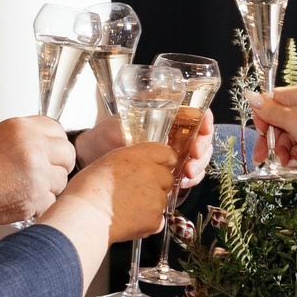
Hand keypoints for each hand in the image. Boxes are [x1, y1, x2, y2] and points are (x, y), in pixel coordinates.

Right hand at [0, 116, 76, 234]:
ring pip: (62, 180)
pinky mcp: (34, 200)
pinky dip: (41, 204)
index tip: (49, 150)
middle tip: (45, 171)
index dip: (54, 141)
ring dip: (50, 185)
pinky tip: (23, 200)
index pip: (58, 129)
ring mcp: (36, 176)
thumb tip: (44, 142)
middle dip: (59, 163)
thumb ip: (23, 136)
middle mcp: (33, 149)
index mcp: (21, 128)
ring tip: (28, 187)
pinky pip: (52, 202)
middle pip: (68, 154)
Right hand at [61, 142, 175, 242]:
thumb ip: (131, 160)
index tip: (158, 168)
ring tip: (128, 207)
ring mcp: (155, 197)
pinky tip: (129, 218)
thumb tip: (141, 165)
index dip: (162, 162)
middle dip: (157, 184)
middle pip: (167, 178)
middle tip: (136, 191)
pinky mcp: (155, 218)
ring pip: (162, 199)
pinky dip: (147, 221)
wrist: (85, 216)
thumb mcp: (109, 161)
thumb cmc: (87, 190)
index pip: (167, 153)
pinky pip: (158, 219)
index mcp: (139, 156)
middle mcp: (151, 174)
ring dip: (151, 203)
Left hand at [74, 115, 209, 188]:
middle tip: (194, 155)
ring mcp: (174, 155)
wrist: (91, 157)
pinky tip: (183, 182)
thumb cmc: (105, 135)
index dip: (204, 120)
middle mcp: (175, 135)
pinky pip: (187, 176)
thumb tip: (154, 124)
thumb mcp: (119, 123)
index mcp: (168, 117)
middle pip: (202, 139)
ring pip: (199, 159)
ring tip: (188, 173)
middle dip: (203, 148)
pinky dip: (189, 180)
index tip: (203, 128)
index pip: (196, 114)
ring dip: (199, 166)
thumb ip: (137, 123)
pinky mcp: (169, 173)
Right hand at [246, 84, 296, 172]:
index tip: (261, 132)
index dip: (262, 118)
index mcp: (295, 96)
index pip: (269, 102)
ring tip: (285, 160)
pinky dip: (293, 154)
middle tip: (261, 156)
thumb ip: (268, 110)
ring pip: (285, 137)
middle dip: (269, 140)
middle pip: (275, 123)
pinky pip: (296, 146)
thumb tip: (250, 94)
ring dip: (282, 150)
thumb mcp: (291, 119)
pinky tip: (295, 162)